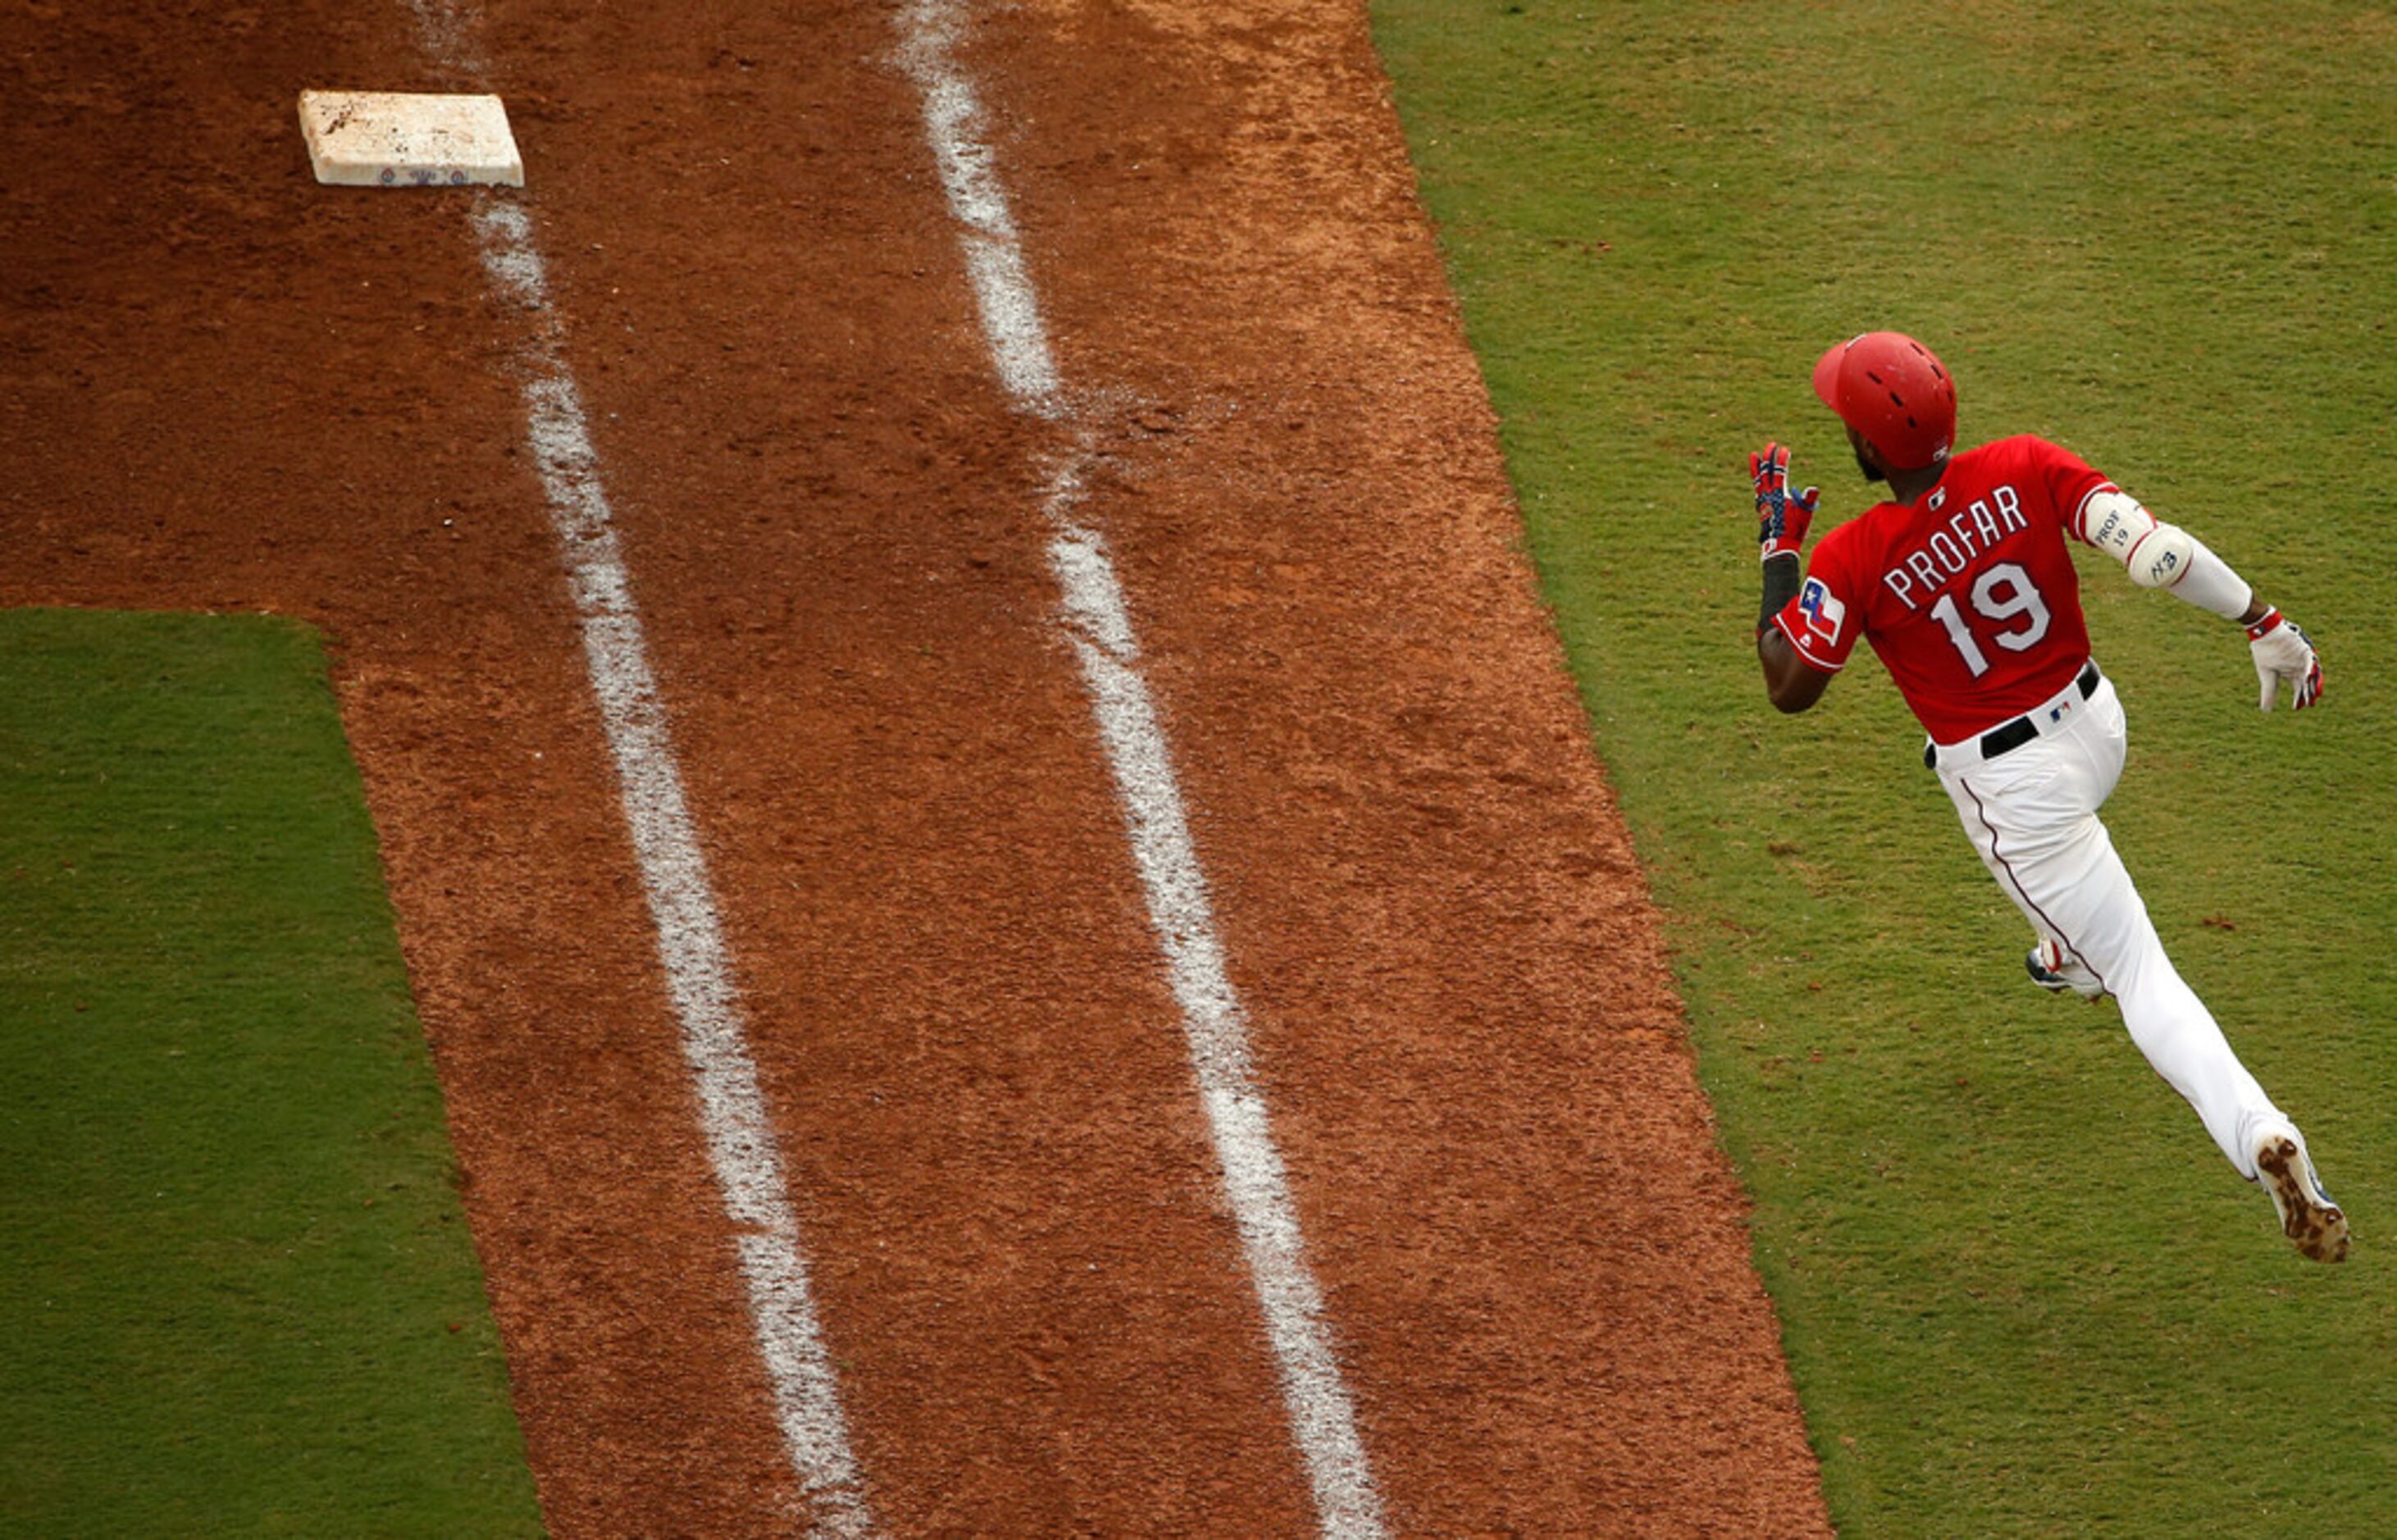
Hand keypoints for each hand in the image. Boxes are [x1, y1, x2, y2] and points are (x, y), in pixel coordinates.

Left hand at [1751, 441, 1818, 560]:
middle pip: (1766, 471)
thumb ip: (1808, 500)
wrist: (1779, 544)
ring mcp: (1762, 500)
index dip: (1782, 459)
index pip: (1779, 472)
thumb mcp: (1805, 514)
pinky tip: (1757, 478)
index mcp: (1778, 493)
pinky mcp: (1761, 507)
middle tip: (1771, 444)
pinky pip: (1757, 489)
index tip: (1785, 449)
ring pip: (1757, 479)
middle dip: (1768, 457)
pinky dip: (1756, 480)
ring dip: (1756, 466)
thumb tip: (1813, 488)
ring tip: (1754, 455)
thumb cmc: (1794, 529)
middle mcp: (1767, 495)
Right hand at [2247, 607, 2322, 710]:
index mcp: (2289, 672)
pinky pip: (2310, 661)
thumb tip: (2265, 710)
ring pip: (2311, 674)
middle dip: (2308, 693)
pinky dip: (2310, 669)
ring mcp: (2302, 659)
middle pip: (2306, 683)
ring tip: (2314, 693)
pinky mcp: (2304, 650)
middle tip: (2310, 703)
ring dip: (2312, 683)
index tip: (2297, 708)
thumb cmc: (2264, 651)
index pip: (2297, 688)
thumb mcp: (2267, 675)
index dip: (2298, 697)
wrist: (2264, 632)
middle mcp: (2298, 667)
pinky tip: (2308, 677)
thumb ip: (2269, 691)